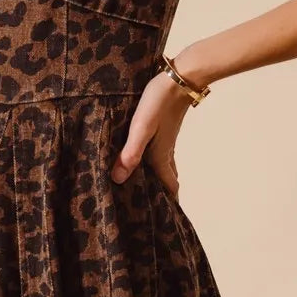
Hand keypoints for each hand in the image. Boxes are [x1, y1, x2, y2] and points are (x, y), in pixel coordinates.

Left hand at [111, 69, 192, 198]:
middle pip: (167, 178)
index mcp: (160, 156)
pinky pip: (159, 151)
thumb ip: (131, 152)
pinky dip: (153, 161)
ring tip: (143, 186)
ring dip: (157, 177)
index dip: (168, 203)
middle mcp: (165, 151)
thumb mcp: (141, 128)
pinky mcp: (163, 127)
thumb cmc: (158, 103)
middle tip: (150, 207)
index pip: (169, 187)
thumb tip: (118, 179)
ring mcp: (166, 139)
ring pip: (163, 165)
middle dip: (162, 194)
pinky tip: (141, 156)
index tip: (165, 219)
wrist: (179, 78)